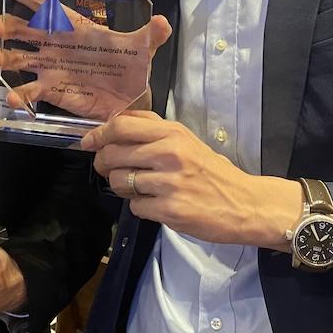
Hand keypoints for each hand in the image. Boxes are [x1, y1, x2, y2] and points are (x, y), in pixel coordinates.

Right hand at [0, 0, 171, 118]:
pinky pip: (30, 92)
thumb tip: (164, 22)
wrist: (130, 96)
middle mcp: (56, 44)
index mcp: (73, 27)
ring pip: (20, 59)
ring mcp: (51, 67)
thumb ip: (151, 34)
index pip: (45, 4)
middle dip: (6, 26)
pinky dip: (19, 95)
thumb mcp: (142, 47)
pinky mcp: (52, 91)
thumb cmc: (131, 65)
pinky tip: (12, 98)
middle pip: (24, 30)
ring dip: (5, 58)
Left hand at [80, 111, 301, 249]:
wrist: (243, 204)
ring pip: (119, 181)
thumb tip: (113, 122)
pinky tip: (155, 203)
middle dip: (103, 163)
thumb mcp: (185, 139)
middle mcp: (168, 154)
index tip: (89, 142)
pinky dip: (139, 206)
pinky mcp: (169, 210)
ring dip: (121, 186)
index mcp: (172, 133)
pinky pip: (135, 206)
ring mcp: (168, 183)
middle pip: (113, 154)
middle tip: (108, 168)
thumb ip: (152, 128)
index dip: (99, 134)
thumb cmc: (210, 171)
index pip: (121, 125)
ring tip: (138, 187)